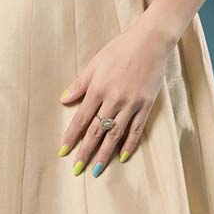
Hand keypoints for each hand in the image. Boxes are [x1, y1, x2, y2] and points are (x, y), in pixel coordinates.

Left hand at [57, 20, 168, 175]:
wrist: (150, 42)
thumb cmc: (120, 49)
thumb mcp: (94, 64)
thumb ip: (79, 84)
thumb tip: (63, 100)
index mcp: (98, 89)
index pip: (81, 119)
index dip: (71, 137)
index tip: (63, 152)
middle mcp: (113, 99)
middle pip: (96, 131)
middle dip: (85, 152)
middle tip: (77, 170)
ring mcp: (131, 104)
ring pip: (115, 134)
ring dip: (104, 154)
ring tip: (96, 170)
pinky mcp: (146, 105)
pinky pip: (136, 129)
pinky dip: (129, 144)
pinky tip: (122, 157)